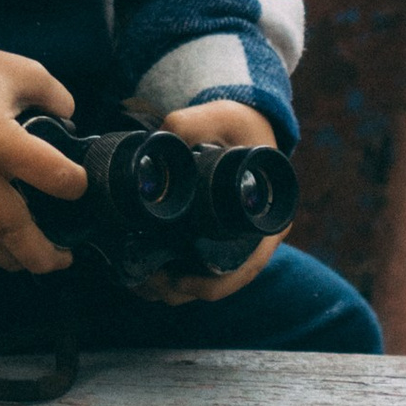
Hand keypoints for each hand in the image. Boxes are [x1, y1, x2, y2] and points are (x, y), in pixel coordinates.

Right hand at [0, 46, 84, 271]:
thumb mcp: (19, 70)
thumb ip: (54, 95)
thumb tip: (71, 121)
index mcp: (0, 139)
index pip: (53, 176)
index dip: (75, 185)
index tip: (79, 186)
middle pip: (15, 231)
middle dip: (45, 255)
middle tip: (63, 259)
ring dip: (13, 258)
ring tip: (33, 259)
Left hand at [135, 100, 283, 305]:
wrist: (240, 126)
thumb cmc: (239, 125)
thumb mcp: (221, 117)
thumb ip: (190, 124)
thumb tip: (158, 143)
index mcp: (267, 220)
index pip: (245, 267)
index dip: (211, 283)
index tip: (176, 279)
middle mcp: (256, 240)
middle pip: (220, 284)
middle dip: (179, 289)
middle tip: (145, 280)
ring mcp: (236, 244)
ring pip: (204, 283)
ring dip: (171, 288)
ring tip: (137, 279)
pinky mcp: (216, 241)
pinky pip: (196, 271)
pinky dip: (171, 277)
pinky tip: (143, 273)